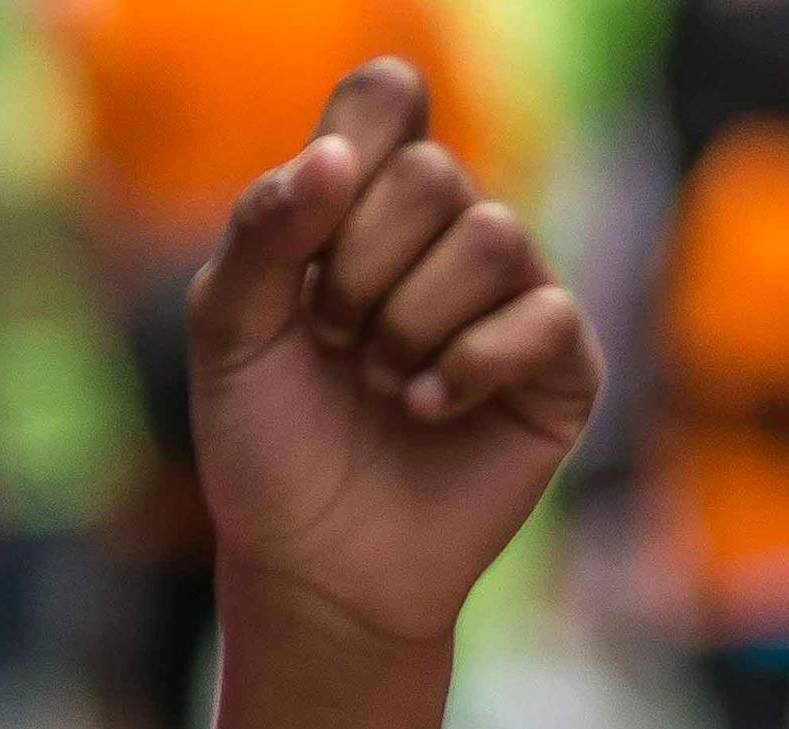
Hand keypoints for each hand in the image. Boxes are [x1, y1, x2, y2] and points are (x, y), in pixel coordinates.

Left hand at [187, 60, 601, 650]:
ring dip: (411, 323)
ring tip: (379, 388)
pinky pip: (544, 316)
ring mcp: (511, 299)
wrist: (316, 571)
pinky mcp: (559, 370)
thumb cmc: (270, 452)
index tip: (311, 235)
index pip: (389, 96)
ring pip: (492, 235)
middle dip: (363, 269)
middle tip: (333, 343)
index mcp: (367, 202)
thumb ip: (261, 231)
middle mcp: (446, 236)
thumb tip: (337, 158)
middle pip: (434, 172)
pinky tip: (428, 412)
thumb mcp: (229, 333)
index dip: (356, 141)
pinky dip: (470, 365)